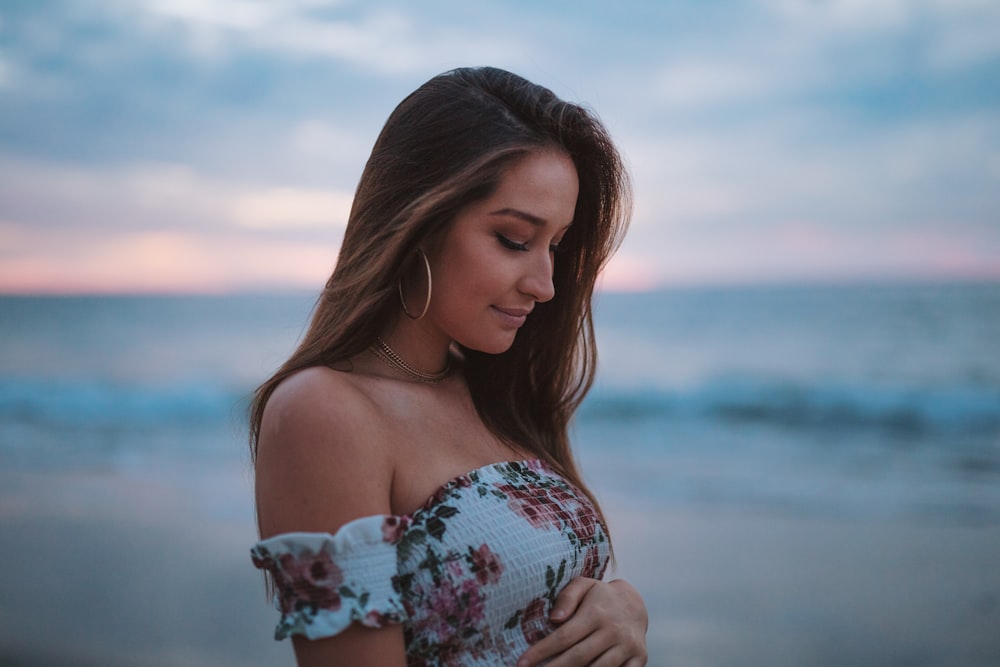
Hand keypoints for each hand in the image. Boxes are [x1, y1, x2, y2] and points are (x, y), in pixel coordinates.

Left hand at [517, 577, 647, 666]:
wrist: (635, 604)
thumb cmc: (599, 596)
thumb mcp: (583, 585)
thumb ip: (567, 597)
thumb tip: (554, 618)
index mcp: (597, 612)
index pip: (564, 637)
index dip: (541, 652)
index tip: (522, 663)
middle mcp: (614, 630)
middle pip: (577, 658)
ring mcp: (628, 647)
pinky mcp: (640, 659)